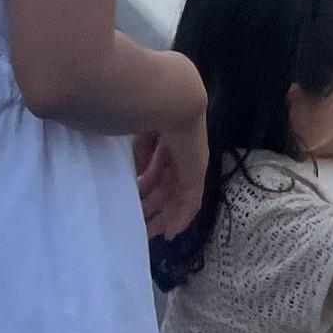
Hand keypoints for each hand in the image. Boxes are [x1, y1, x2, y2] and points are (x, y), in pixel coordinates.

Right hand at [135, 112, 207, 241]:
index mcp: (166, 134)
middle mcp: (181, 149)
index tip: (135, 199)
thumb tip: (139, 175)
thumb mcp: (138, 133)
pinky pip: (190, 201)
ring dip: (163, 214)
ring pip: (178, 195)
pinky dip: (180, 217)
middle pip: (168, 183)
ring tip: (148, 232)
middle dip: (153, 204)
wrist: (169, 100)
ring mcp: (190, 161)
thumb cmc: (145, 108)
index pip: (159, 164)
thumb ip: (140, 153)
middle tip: (140, 224)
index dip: (148, 182)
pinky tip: (170, 233)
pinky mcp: (196, 173)